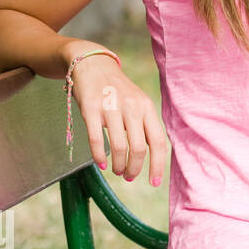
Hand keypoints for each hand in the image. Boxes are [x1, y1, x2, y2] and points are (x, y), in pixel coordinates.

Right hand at [67, 49, 169, 185]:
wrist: (93, 65)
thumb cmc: (118, 91)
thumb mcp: (138, 103)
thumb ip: (145, 125)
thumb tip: (153, 155)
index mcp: (147, 108)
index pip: (158, 142)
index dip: (157, 165)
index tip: (154, 182)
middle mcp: (132, 108)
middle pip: (139, 148)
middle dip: (135, 168)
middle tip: (129, 176)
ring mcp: (111, 108)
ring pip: (120, 147)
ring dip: (119, 165)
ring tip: (117, 171)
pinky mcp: (91, 109)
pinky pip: (97, 140)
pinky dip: (100, 156)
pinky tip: (102, 164)